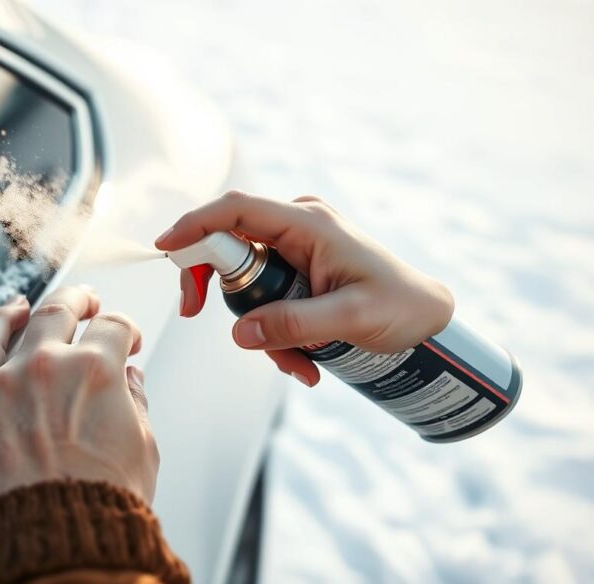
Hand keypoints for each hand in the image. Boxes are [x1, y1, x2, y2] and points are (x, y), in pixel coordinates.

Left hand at [0, 286, 156, 513]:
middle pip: (66, 309)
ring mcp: (11, 376)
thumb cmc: (99, 502)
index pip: (115, 326)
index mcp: (99, 370)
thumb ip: (137, 403)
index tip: (126, 340)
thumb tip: (132, 383)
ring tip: (46, 303)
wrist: (54, 537)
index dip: (125, 329)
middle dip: (83, 302)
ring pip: (25, 320)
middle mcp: (53, 363)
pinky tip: (6, 315)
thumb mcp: (142, 447)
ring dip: (40, 305)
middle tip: (89, 304)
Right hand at [154, 191, 453, 386]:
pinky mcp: (298, 267)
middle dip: (215, 286)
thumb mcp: (350, 320)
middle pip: (228, 242)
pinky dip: (274, 329)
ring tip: (298, 364)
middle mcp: (298, 225)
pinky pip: (264, 294)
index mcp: (309, 223)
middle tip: (195, 313)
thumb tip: (240, 334)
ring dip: (257, 324)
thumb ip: (294, 324)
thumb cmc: (402, 307)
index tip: (166, 247)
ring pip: (245, 279)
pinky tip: (306, 361)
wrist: (428, 315)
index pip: (236, 210)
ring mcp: (297, 245)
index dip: (195, 224)